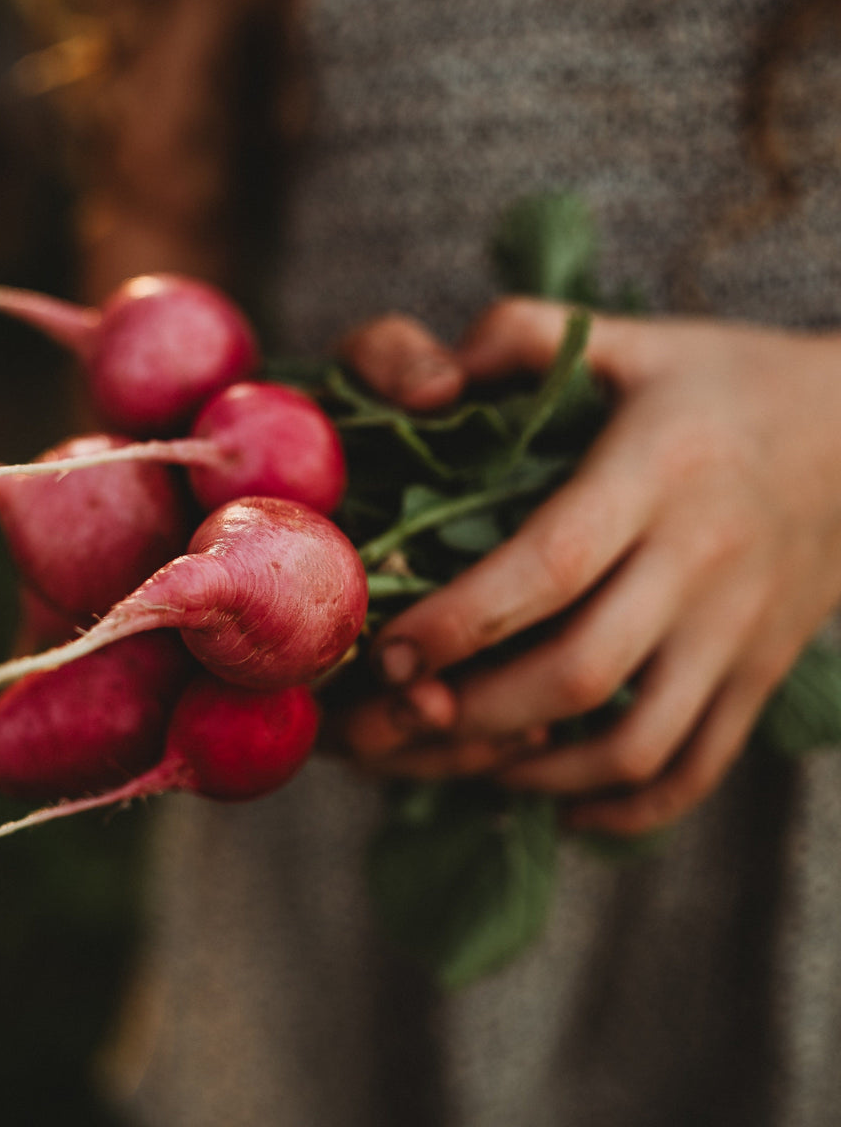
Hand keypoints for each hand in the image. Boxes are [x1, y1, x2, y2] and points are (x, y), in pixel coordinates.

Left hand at [370, 298, 840, 833]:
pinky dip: (624, 806)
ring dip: (532, 771)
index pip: (552, 564)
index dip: (462, 618)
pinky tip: (559, 802)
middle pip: (581, 670)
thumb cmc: (721, 384)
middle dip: (471, 710)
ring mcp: (738, 632)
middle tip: (389, 717)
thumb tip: (428, 387)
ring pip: (635, 741)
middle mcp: (702, 563)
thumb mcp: (628, 341)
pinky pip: (697, 767)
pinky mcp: (758, 675)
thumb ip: (518, 336)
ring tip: (454, 758)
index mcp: (657, 474)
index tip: (386, 650)